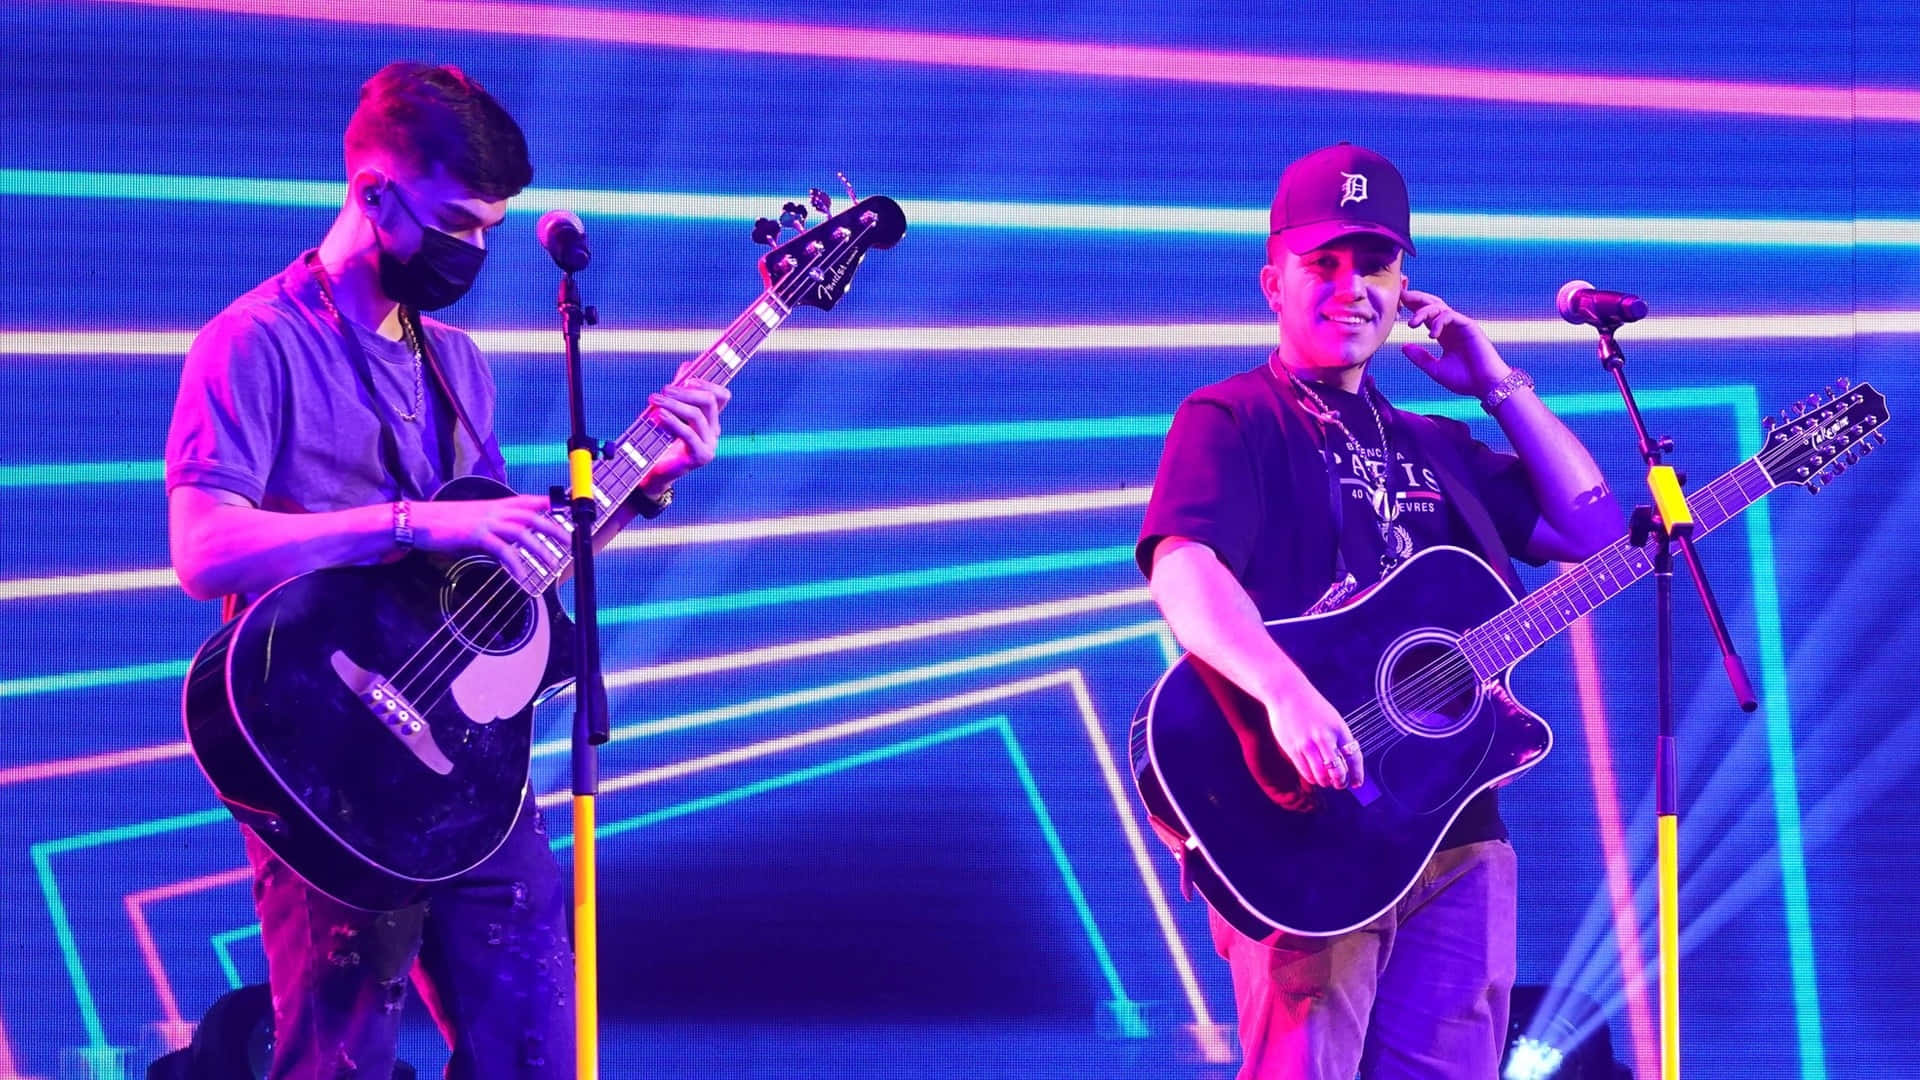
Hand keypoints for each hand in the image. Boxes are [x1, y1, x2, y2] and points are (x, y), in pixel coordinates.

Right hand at [408, 494, 571, 584]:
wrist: (419, 520)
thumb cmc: (446, 522)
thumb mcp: (476, 520)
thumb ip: (496, 527)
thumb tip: (511, 540)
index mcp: (496, 505)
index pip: (528, 501)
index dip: (549, 504)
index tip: (568, 510)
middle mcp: (494, 510)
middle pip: (532, 516)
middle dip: (555, 529)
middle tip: (571, 543)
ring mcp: (486, 522)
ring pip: (522, 532)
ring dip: (540, 549)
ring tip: (553, 564)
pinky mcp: (476, 536)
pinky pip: (502, 550)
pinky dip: (514, 564)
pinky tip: (521, 577)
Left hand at [640, 362, 730, 492]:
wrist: (655, 472)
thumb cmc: (662, 440)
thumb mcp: (671, 412)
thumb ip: (680, 391)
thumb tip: (687, 365)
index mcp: (711, 419)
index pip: (722, 395)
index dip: (708, 383)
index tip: (687, 378)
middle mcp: (714, 430)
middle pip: (709, 401)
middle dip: (685, 391)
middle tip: (664, 389)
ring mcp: (710, 444)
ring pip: (697, 415)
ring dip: (674, 404)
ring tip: (654, 400)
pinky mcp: (700, 456)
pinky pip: (688, 433)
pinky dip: (673, 421)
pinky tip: (659, 415)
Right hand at [1264, 683, 1364, 789]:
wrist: (1287, 692)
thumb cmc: (1311, 707)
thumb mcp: (1331, 719)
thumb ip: (1338, 739)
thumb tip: (1344, 764)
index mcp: (1339, 729)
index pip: (1354, 757)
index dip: (1357, 774)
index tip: (1356, 783)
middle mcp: (1324, 737)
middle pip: (1338, 771)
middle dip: (1340, 782)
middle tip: (1339, 784)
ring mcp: (1307, 744)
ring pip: (1321, 776)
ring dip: (1325, 782)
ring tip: (1325, 781)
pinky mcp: (1293, 748)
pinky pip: (1305, 772)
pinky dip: (1312, 778)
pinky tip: (1313, 775)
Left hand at [1399, 287, 1510, 397]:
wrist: (1485, 386)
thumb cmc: (1464, 380)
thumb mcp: (1435, 369)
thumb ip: (1420, 358)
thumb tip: (1403, 346)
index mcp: (1444, 335)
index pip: (1427, 316)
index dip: (1413, 308)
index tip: (1397, 305)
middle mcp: (1452, 328)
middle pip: (1433, 305)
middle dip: (1417, 298)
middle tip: (1401, 296)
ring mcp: (1461, 325)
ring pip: (1440, 307)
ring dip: (1423, 312)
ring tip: (1411, 324)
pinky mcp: (1469, 326)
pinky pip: (1451, 316)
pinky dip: (1439, 322)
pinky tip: (1432, 335)